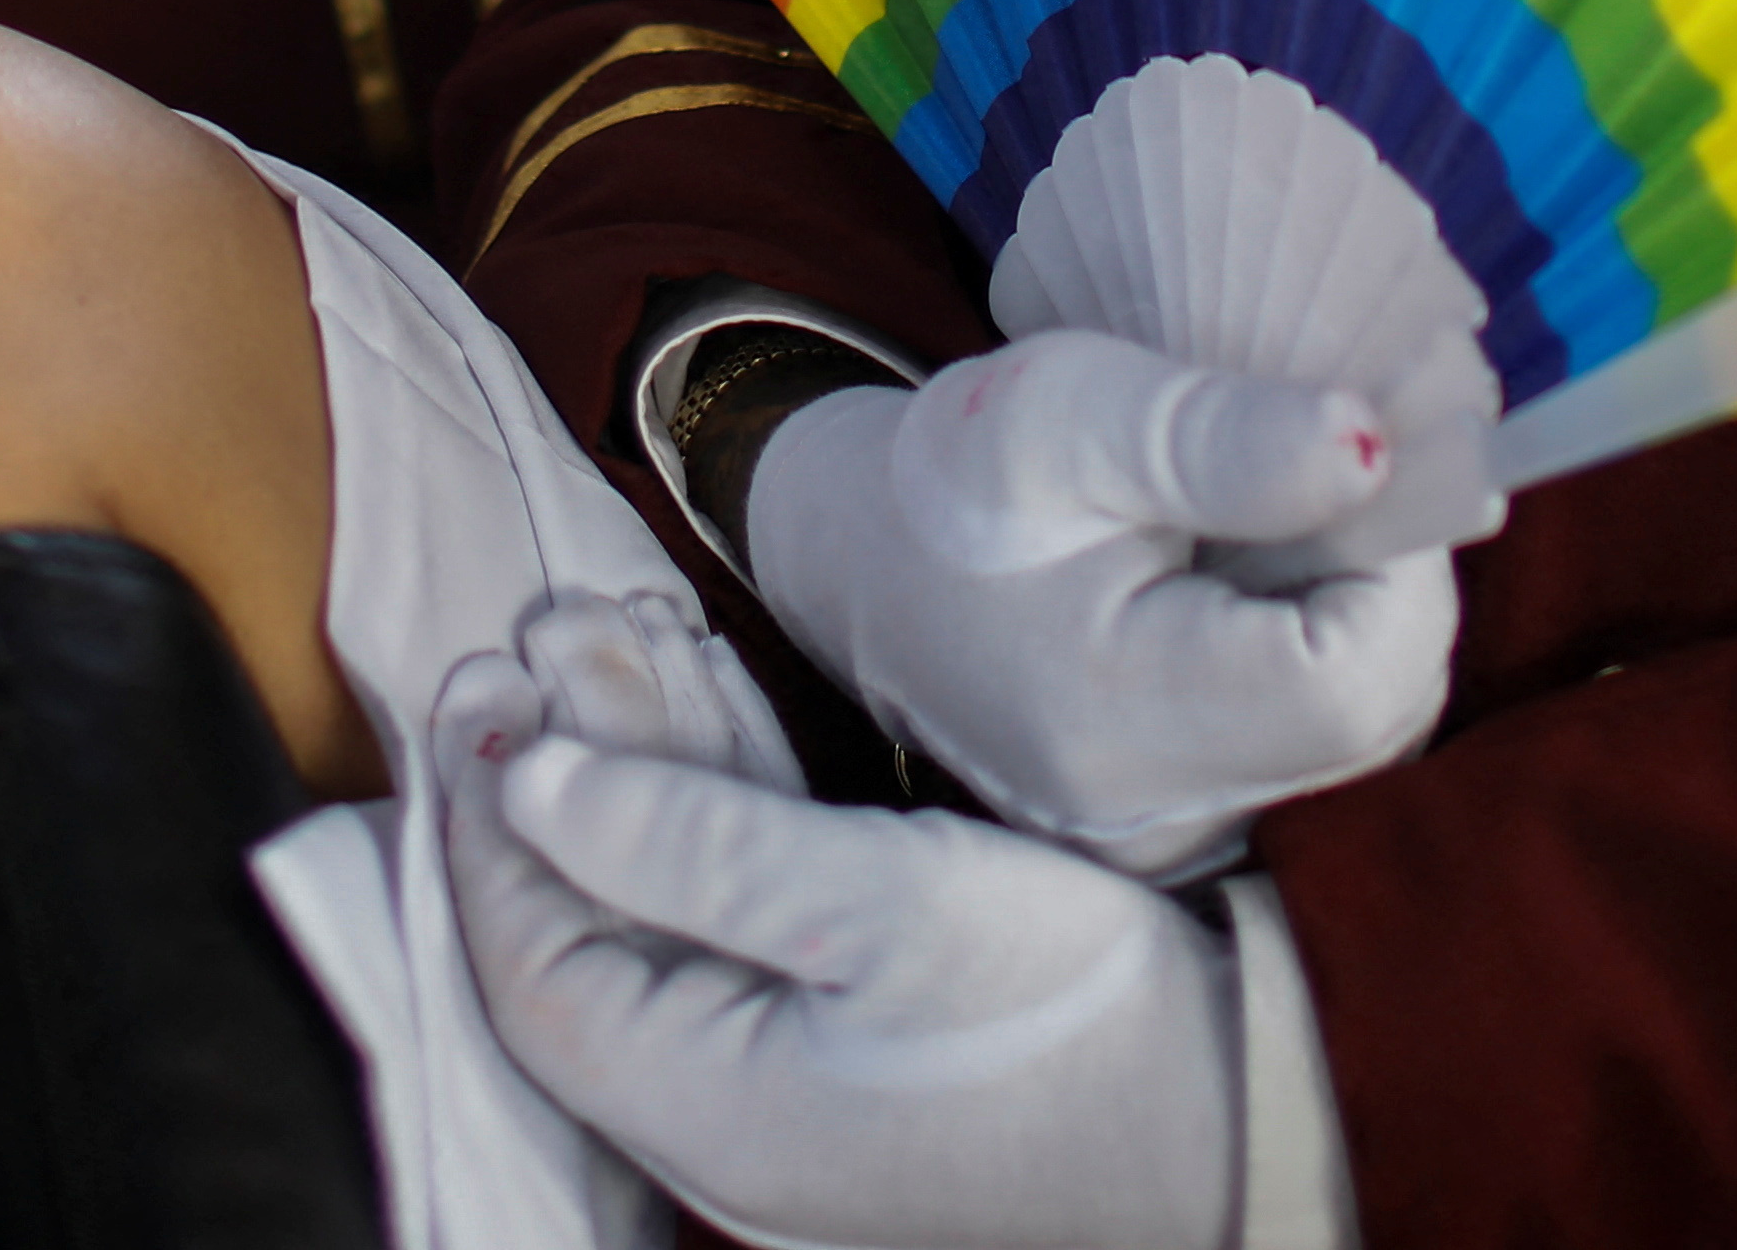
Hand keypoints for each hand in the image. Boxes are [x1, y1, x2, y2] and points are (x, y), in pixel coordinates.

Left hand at [439, 618, 1242, 1249]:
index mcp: (705, 1107)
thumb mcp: (874, 903)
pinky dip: (722, 796)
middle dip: (564, 763)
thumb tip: (528, 785)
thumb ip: (688, 842)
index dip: (490, 822)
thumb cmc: (1073, 1014)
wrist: (1251, 1095)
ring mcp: (793, 1075)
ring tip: (614, 624)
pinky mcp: (858, 1029)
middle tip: (546, 629)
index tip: (485, 685)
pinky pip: (751, 905)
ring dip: (643, 759)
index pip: (532, 960)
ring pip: (673, 897)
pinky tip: (703, 684)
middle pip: (595, 922)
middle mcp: (726, 1111)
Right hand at [744, 330, 1454, 882]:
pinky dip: (1315, 666)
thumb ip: (1222, 434)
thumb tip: (1377, 451)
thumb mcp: (1070, 408)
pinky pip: (1314, 758)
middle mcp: (1150, 826)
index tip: (1351, 465)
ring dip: (1354, 623)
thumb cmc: (963, 472)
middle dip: (1380, 585)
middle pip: (1378, 719)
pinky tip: (1244, 596)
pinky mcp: (1182, 841)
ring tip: (1259, 533)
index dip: (1399, 566)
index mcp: (1118, 721)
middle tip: (1300, 483)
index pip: (1359, 681)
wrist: (864, 564)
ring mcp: (1166, 851)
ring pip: (1364, 744)